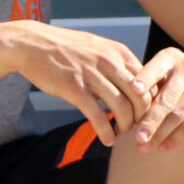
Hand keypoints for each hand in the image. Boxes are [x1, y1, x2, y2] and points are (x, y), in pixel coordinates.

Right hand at [11, 22, 148, 145]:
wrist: (32, 44)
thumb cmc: (66, 48)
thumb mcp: (98, 47)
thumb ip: (117, 63)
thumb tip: (135, 83)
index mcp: (119, 52)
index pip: (149, 82)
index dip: (151, 103)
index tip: (145, 115)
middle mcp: (110, 62)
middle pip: (141, 97)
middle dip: (142, 118)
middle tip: (135, 128)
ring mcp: (92, 75)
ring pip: (123, 108)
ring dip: (126, 127)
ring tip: (120, 133)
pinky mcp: (75, 88)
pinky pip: (99, 116)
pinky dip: (106, 132)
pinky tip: (107, 140)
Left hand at [128, 47, 183, 149]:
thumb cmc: (177, 82)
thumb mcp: (163, 76)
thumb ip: (147, 89)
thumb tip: (121, 113)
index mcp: (171, 57)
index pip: (156, 67)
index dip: (145, 78)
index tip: (133, 90)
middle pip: (167, 98)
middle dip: (150, 119)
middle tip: (137, 137)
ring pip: (178, 114)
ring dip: (160, 133)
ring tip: (145, 147)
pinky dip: (175, 137)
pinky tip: (163, 147)